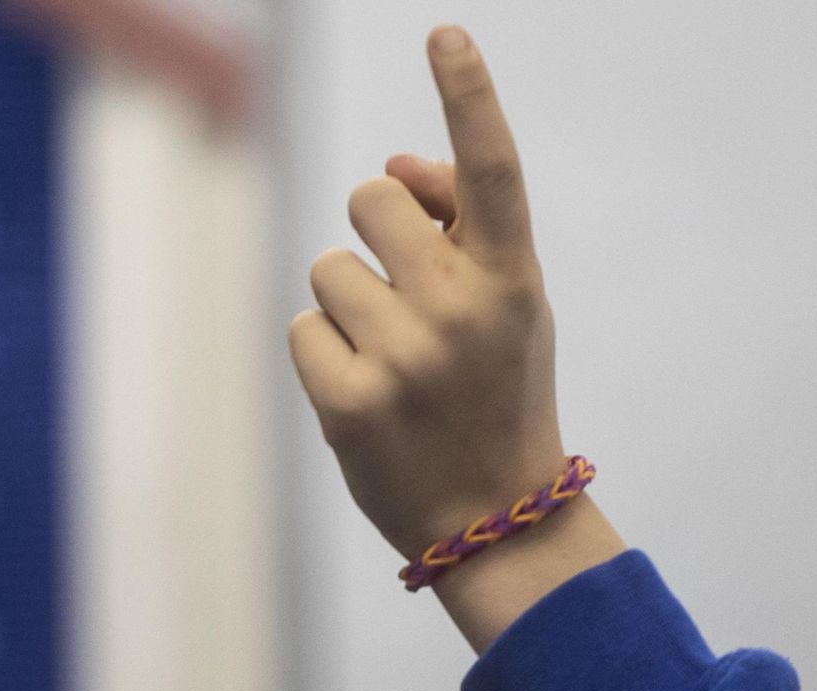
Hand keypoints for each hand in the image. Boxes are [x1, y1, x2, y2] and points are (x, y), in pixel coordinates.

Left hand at [289, 27, 622, 649]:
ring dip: (346, 306)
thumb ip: (458, 230)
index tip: (443, 34)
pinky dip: (322, 355)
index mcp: (514, 277)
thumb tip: (386, 167)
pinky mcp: (348, 401)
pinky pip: (302, 328)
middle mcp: (463, 308)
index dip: (468, 96)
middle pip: (367, 201)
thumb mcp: (504, 305)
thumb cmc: (493, 390)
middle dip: (372, 236)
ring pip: (327, 268)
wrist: (494, 517)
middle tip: (402, 300)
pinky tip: (365, 396)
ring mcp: (405, 357)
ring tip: (392, 364)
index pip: (490, 170)